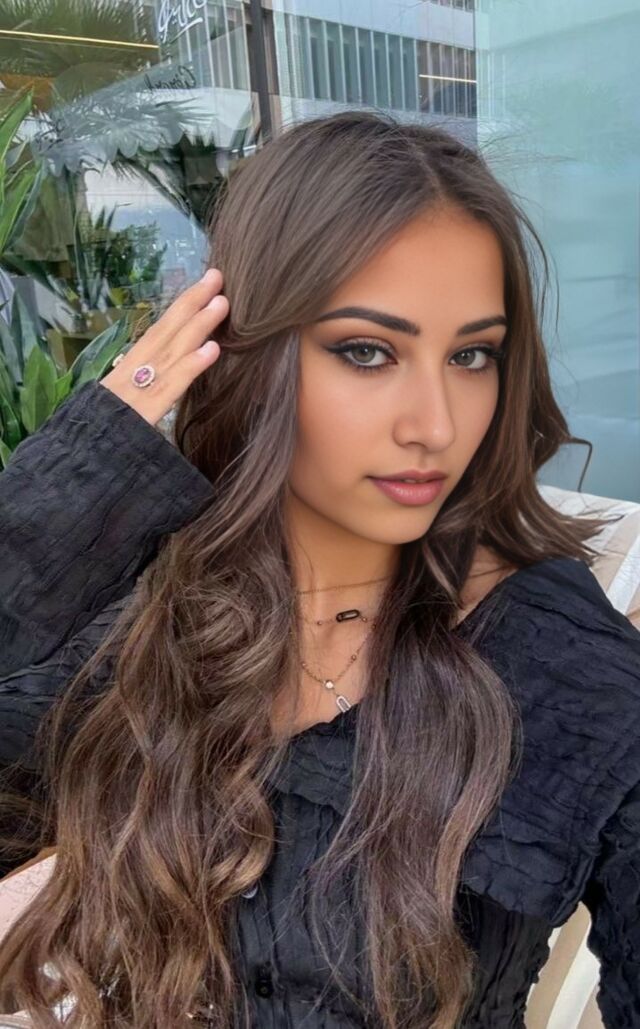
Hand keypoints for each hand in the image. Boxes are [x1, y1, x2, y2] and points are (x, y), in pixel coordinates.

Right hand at [99, 268, 227, 427]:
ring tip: (222, 304)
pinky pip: (170, 387)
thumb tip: (177, 372)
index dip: (181, 308)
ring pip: (170, 352)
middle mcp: (131, 373)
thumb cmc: (101, 438)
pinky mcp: (141, 413)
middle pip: (164, 331)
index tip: (205, 286)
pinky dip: (191, 366)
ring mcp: (135, 391)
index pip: (159, 332)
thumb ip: (148, 389)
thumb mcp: (124, 407)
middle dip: (191, 302)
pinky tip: (213, 350)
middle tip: (218, 276)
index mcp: (128, 370)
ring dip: (198, 326)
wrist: (75, 464)